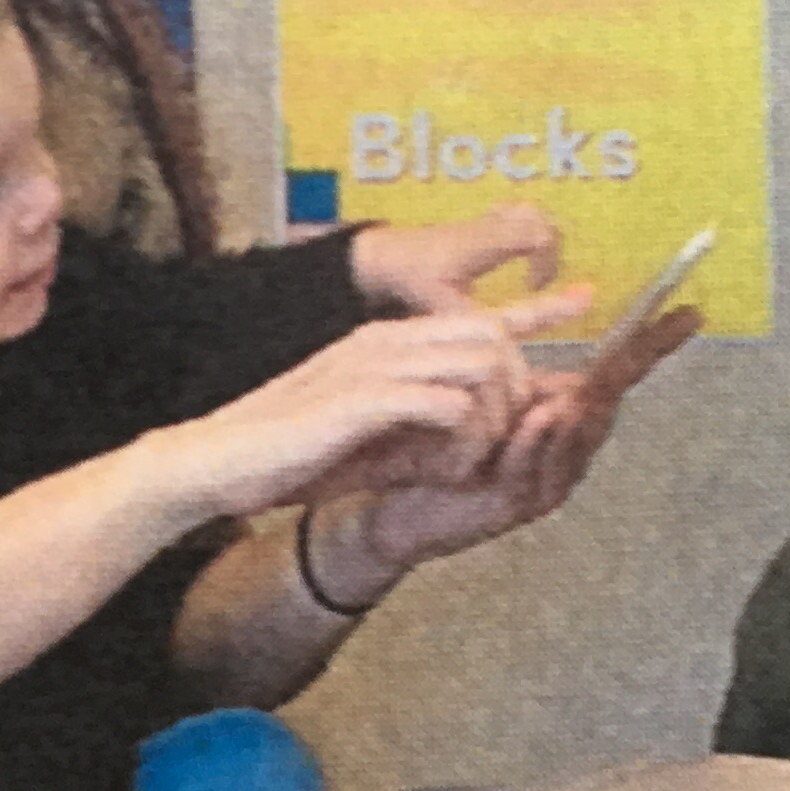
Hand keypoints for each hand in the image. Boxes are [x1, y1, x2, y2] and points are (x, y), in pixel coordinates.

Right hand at [164, 296, 584, 524]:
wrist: (214, 463)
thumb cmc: (284, 454)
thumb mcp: (365, 434)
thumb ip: (416, 425)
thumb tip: (469, 437)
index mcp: (385, 340)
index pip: (475, 318)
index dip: (533, 317)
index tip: (575, 329)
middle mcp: (385, 339)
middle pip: (493, 337)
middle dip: (514, 395)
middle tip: (498, 449)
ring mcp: (373, 362)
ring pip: (482, 363)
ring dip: (492, 419)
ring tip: (469, 464)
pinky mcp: (361, 397)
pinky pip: (450, 405)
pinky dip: (462, 442)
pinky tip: (443, 473)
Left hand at [322, 312, 670, 578]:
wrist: (396, 506)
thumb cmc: (445, 452)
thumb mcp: (495, 406)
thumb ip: (535, 380)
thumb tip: (576, 328)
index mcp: (566, 426)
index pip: (615, 379)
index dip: (651, 348)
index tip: (686, 315)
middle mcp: (566, 456)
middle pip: (608, 407)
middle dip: (633, 369)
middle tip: (656, 333)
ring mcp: (545, 483)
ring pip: (576, 440)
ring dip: (585, 407)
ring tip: (594, 376)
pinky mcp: (514, 506)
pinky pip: (533, 468)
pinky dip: (540, 440)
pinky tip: (542, 413)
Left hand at [350, 201, 560, 314]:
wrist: (388, 256)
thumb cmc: (414, 281)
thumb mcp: (443, 309)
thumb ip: (476, 330)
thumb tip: (507, 358)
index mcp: (483, 245)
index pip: (536, 235)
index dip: (547, 262)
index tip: (533, 288)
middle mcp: (489, 226)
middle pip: (542, 220)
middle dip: (551, 252)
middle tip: (537, 282)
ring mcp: (487, 220)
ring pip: (532, 212)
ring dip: (541, 240)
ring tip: (531, 273)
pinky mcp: (484, 222)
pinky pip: (519, 215)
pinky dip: (527, 233)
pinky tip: (517, 259)